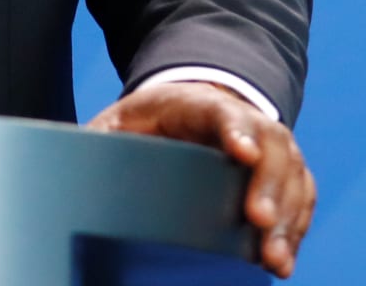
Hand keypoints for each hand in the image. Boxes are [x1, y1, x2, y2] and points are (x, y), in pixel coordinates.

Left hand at [86, 81, 315, 277]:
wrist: (190, 107)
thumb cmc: (149, 121)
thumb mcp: (119, 122)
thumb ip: (98, 143)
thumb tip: (66, 168)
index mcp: (197, 103)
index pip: (222, 111)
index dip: (235, 129)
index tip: (241, 152)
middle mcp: (244, 120)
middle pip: (268, 146)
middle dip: (267, 185)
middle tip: (258, 222)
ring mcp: (269, 145)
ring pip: (291, 175)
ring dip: (287, 217)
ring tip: (274, 260)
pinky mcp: (283, 173)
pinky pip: (300, 197)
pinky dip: (296, 228)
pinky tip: (282, 261)